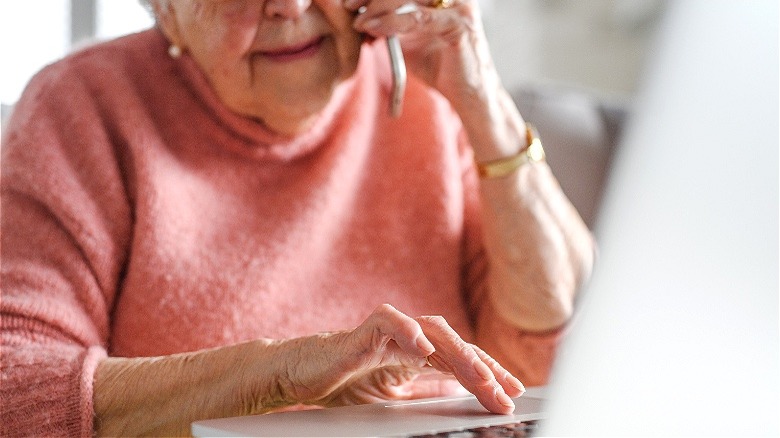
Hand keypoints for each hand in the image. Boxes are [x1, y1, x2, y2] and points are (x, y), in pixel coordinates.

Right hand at [277, 304, 524, 413]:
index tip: (514, 394)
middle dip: (484, 368)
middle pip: (456, 345)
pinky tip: (424, 347)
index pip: (461, 360)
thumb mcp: (395, 394)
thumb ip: (425, 387)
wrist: (299, 375)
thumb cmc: (343, 380)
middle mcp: (409, 337)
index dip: (489, 373)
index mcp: (418, 353)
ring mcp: (388, 330)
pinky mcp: (363, 330)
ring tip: (480, 375)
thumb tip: (459, 390)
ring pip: (432, 329)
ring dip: (459, 353)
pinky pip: (389, 321)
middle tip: (507, 392)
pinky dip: (407, 331)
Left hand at [345, 0, 498, 114]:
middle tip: (349, 5)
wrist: (468, 93)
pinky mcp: (459, 25)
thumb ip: (391, 23)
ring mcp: (459, 6)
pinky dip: (392, 23)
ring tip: (360, 21)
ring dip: (379, 7)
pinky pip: (418, 18)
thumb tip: (360, 14)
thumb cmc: (440, 66)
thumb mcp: (409, 39)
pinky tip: (375, 30)